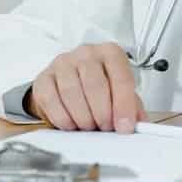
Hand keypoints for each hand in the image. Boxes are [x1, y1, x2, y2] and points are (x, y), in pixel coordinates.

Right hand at [24, 43, 147, 132]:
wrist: (69, 82)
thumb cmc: (99, 87)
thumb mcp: (120, 93)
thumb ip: (132, 108)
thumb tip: (138, 126)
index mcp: (110, 53)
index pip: (121, 78)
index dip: (124, 105)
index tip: (125, 126)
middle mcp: (86, 53)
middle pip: (95, 85)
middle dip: (103, 114)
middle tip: (105, 128)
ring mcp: (63, 63)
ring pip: (72, 93)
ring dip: (83, 118)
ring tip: (89, 126)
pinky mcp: (44, 78)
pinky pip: (51, 100)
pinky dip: (63, 118)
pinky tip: (72, 124)